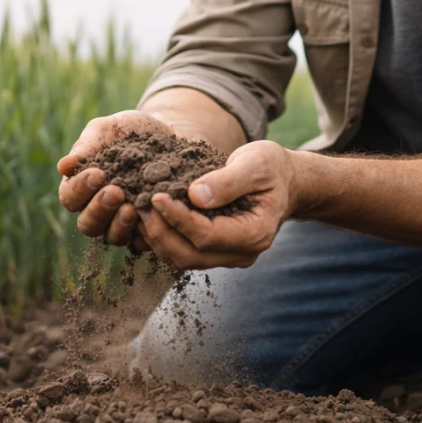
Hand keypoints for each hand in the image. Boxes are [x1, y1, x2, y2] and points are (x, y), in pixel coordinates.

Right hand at [57, 110, 172, 248]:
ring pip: (112, 237)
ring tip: (132, 208)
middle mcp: (98, 210)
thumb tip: (63, 166)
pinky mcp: (147, 227)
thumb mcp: (106, 130)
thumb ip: (86, 146)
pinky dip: (146, 234)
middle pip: (88, 224)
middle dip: (99, 209)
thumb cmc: (128, 130)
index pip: (70, 198)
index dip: (80, 189)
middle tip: (115, 192)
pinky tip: (154, 218)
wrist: (166, 132)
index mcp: (81, 187)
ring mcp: (123, 221)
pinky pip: (143, 242)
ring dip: (119, 225)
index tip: (97, 173)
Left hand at [136, 139, 296, 269]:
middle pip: (190, 255)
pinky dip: (162, 237)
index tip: (157, 196)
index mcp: (255, 233)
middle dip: (160, 232)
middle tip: (139, 205)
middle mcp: (241, 253)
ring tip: (138, 210)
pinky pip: (183, 251)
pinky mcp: (214, 251)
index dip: (179, 218)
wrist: (284, 181)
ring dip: (156, 238)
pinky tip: (147, 216)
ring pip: (182, 258)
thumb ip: (228, 180)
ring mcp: (227, 256)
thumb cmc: (271, 169)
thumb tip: (194, 195)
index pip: (208, 235)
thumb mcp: (256, 164)